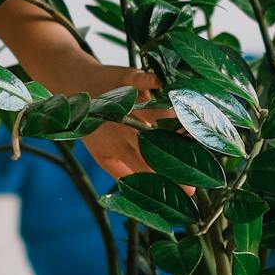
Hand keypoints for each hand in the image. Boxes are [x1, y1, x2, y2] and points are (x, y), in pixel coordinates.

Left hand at [37, 58, 195, 196]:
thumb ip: (121, 173)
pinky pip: (143, 80)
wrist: (74, 85)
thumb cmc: (92, 124)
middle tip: (200, 161)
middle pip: (154, 143)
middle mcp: (126, 127)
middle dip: (176, 154)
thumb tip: (142, 195)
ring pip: (153, 114)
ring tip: (193, 125)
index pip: (147, 168)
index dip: (168, 180)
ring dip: (171, 119)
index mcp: (120, 148)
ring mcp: (129, 103)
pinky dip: (152, 81)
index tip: (191, 191)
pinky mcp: (129, 79)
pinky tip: (164, 84)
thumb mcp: (101, 154)